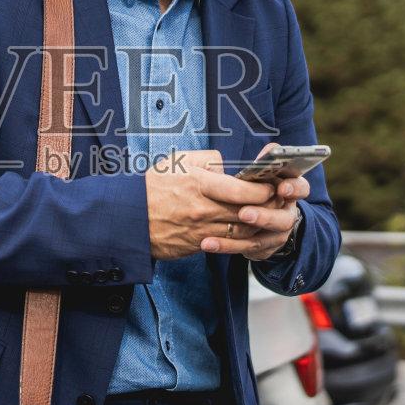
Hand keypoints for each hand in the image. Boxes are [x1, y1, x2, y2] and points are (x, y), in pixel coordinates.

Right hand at [146, 149, 274, 260]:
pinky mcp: (197, 245)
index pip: (241, 191)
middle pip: (247, 213)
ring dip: (257, 225)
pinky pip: (226, 243)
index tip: (269, 186)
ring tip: (264, 215)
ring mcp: (200, 230)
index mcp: (199, 184)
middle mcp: (202, 209)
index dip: (262, 190)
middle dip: (266, 207)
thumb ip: (206, 159)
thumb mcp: (177, 161)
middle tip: (276, 201)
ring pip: (242, 232)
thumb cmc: (152, 187)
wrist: (128, 217)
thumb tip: (225, 165)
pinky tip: (245, 229)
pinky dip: (240, 238)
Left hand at [200, 142, 310, 260]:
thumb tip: (267, 153)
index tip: (281, 188)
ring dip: (242, 237)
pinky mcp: (264, 247)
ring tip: (221, 232)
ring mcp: (278, 233)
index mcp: (289, 190)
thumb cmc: (257, 184)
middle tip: (244, 213)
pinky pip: (247, 249)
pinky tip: (209, 244)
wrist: (260, 213)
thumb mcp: (264, 169)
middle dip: (265, 216)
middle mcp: (287, 213)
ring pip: (264, 238)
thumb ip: (267, 159)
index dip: (293, 188)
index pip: (300, 188)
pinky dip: (227, 247)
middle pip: (284, 218)